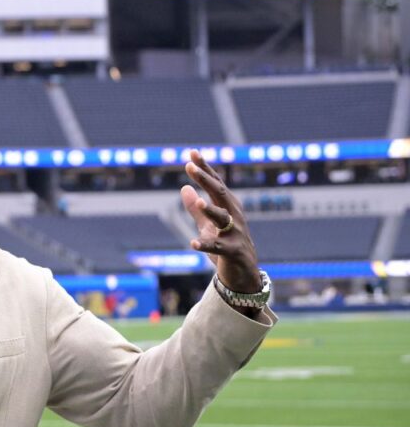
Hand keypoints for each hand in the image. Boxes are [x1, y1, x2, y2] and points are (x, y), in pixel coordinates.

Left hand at [180, 150, 260, 293]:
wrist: (243, 274)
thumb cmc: (226, 246)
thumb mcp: (208, 225)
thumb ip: (196, 208)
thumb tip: (184, 188)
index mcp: (227, 207)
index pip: (215, 183)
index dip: (205, 168)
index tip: (192, 152)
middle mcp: (234, 216)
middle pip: (219, 194)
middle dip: (206, 180)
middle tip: (190, 166)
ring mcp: (235, 234)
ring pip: (222, 219)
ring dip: (210, 210)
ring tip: (199, 203)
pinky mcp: (232, 252)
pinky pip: (218, 247)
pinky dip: (205, 245)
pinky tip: (193, 243)